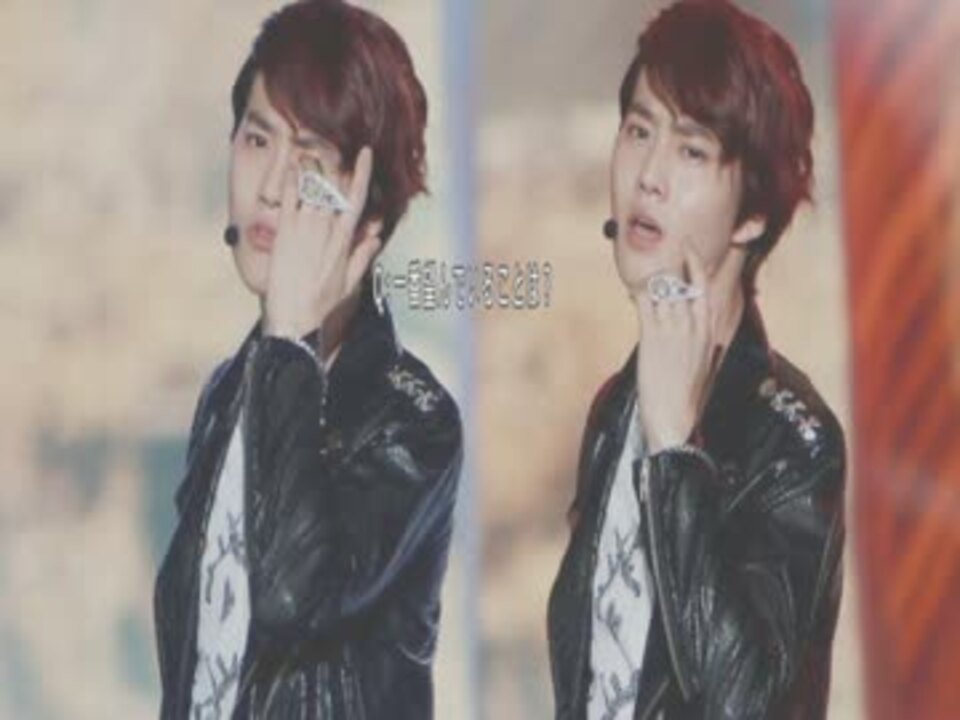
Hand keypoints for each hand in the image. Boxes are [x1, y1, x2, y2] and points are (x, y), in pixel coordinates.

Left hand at [263, 147, 381, 341]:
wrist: (294, 318)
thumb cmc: (320, 304)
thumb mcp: (349, 282)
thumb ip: (362, 255)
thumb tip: (375, 236)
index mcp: (345, 241)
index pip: (357, 198)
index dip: (361, 173)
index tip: (364, 153)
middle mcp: (327, 230)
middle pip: (335, 186)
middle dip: (334, 162)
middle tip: (331, 143)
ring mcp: (305, 229)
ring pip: (313, 186)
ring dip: (313, 164)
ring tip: (309, 145)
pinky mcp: (285, 232)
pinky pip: (289, 197)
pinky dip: (291, 177)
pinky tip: (291, 163)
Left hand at [634, 243, 720, 452]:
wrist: (676, 418)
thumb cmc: (687, 394)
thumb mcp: (705, 361)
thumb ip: (702, 338)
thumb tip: (699, 326)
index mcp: (709, 328)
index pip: (705, 283)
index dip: (695, 259)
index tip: (687, 245)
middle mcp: (694, 322)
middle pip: (683, 276)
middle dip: (672, 257)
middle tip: (661, 244)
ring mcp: (673, 328)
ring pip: (663, 284)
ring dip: (651, 272)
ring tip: (643, 264)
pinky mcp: (652, 336)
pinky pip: (645, 301)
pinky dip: (638, 290)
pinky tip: (632, 286)